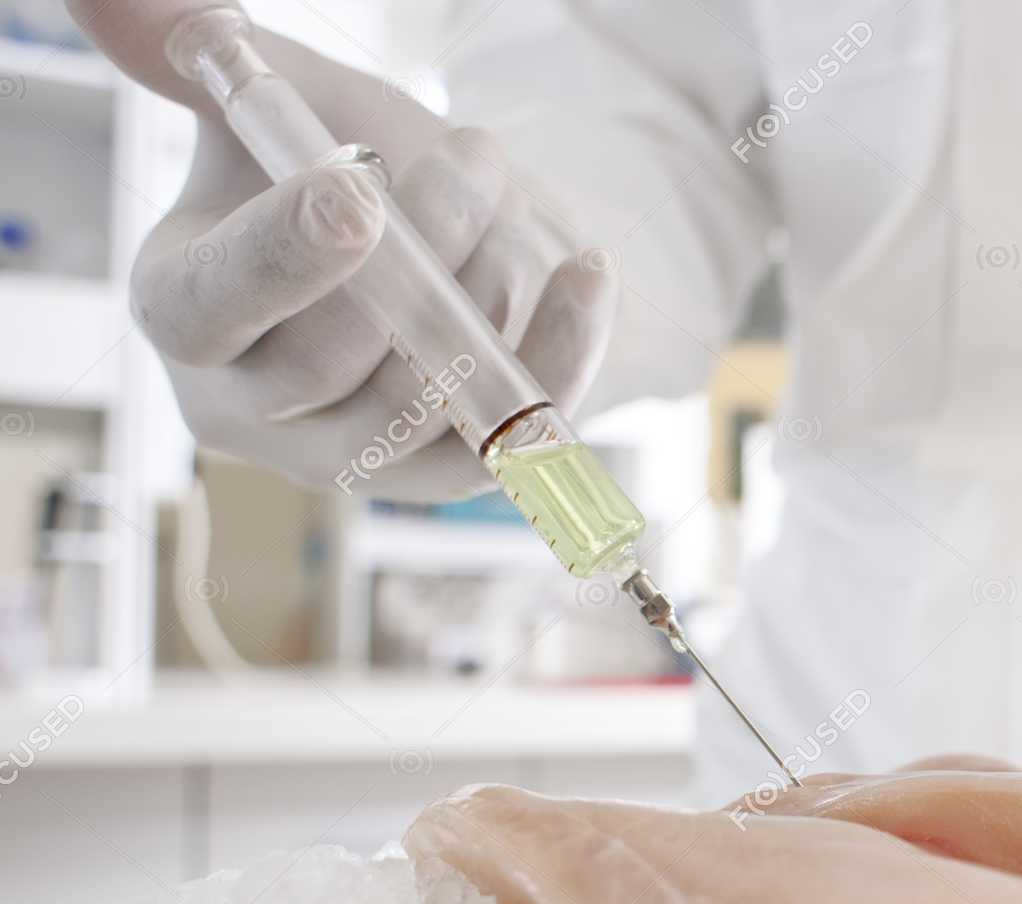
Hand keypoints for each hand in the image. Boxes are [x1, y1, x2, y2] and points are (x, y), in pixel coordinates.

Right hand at [75, 0, 617, 499]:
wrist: (458, 252)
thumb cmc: (361, 178)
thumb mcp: (287, 111)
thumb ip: (216, 62)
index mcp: (189, 311)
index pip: (210, 307)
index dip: (281, 255)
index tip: (358, 187)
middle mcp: (255, 408)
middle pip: (328, 360)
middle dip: (418, 249)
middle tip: (473, 154)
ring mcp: (350, 458)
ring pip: (421, 401)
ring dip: (485, 289)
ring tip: (510, 196)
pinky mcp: (442, 478)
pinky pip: (505, 437)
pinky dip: (556, 354)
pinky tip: (587, 274)